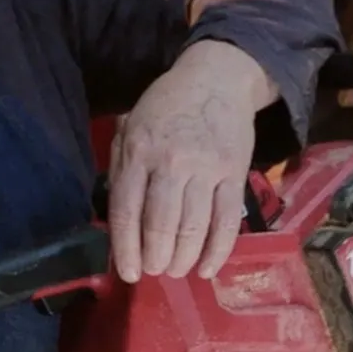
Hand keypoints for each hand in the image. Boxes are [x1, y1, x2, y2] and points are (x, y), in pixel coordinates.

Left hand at [107, 40, 277, 282]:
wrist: (216, 79)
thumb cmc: (166, 107)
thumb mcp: (131, 128)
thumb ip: (122, 171)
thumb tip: (119, 224)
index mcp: (138, 152)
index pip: (126, 212)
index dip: (125, 249)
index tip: (128, 272)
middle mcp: (171, 162)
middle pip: (160, 225)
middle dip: (156, 259)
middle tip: (155, 271)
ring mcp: (206, 169)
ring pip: (194, 228)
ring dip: (183, 259)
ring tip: (176, 270)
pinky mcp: (234, 174)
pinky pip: (227, 221)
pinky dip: (218, 251)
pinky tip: (208, 268)